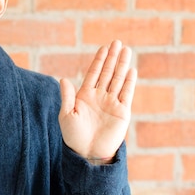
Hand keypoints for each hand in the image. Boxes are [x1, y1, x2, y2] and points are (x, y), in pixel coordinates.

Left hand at [59, 40, 136, 160]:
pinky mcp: (122, 112)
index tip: (104, 48)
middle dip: (112, 58)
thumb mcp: (67, 115)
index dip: (99, 60)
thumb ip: (67, 97)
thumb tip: (63, 79)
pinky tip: (131, 70)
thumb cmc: (74, 135)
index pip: (94, 73)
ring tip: (126, 50)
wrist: (88, 153)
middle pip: (107, 72)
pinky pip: (126, 94)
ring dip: (122, 65)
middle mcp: (99, 96)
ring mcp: (112, 103)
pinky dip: (129, 82)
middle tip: (117, 42)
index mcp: (85, 95)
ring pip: (118, 80)